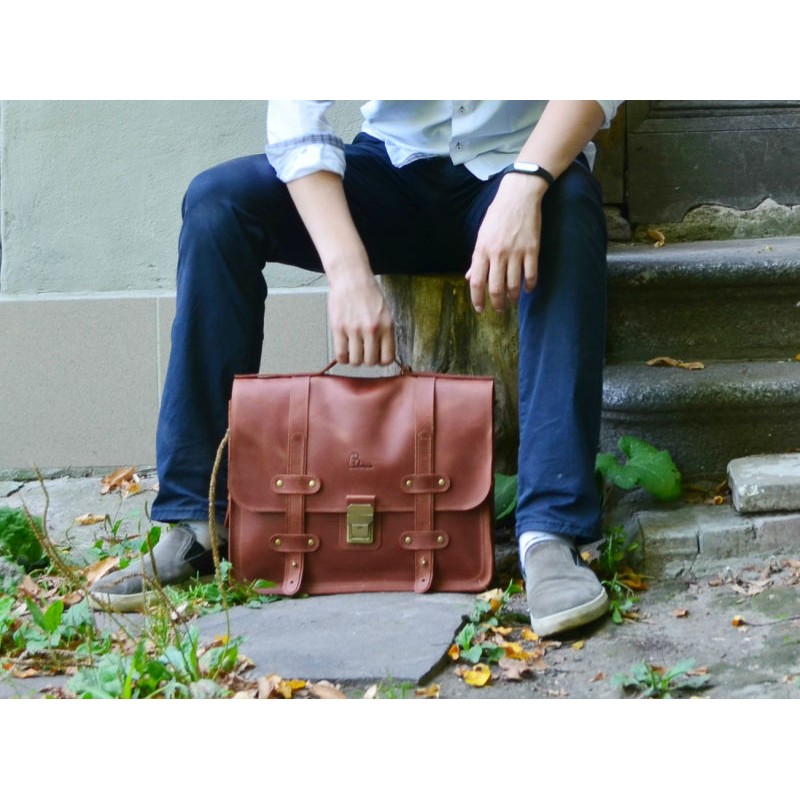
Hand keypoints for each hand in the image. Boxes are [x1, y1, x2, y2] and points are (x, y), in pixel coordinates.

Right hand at [327, 271, 395, 365]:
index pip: (387, 358)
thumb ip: (384, 333)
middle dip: (366, 360)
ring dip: (354, 359)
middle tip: (363, 353)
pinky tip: (344, 351)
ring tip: (353, 351)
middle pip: (370, 362)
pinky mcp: (339, 328)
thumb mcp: (384, 313)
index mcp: (386, 326)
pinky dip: (342, 358)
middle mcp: (371, 330)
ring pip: (355, 361)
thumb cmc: (367, 293)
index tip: (376, 358)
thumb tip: (382, 354)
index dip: (381, 361)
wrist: (351, 278)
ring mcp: (354, 330)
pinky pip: (341, 355)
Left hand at [465, 173, 546, 312]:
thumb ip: (477, 259)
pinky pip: (531, 275)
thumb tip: (470, 277)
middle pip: (495, 288)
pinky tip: (528, 289)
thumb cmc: (498, 215)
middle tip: (500, 310)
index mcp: (482, 250)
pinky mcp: (532, 249)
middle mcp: (497, 254)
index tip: (480, 309)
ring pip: (514, 285)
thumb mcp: (482, 235)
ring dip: (513, 297)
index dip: (477, 299)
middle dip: (497, 303)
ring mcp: (515, 252)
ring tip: (513, 300)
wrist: (519, 195)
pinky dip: (530, 286)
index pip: (476, 282)